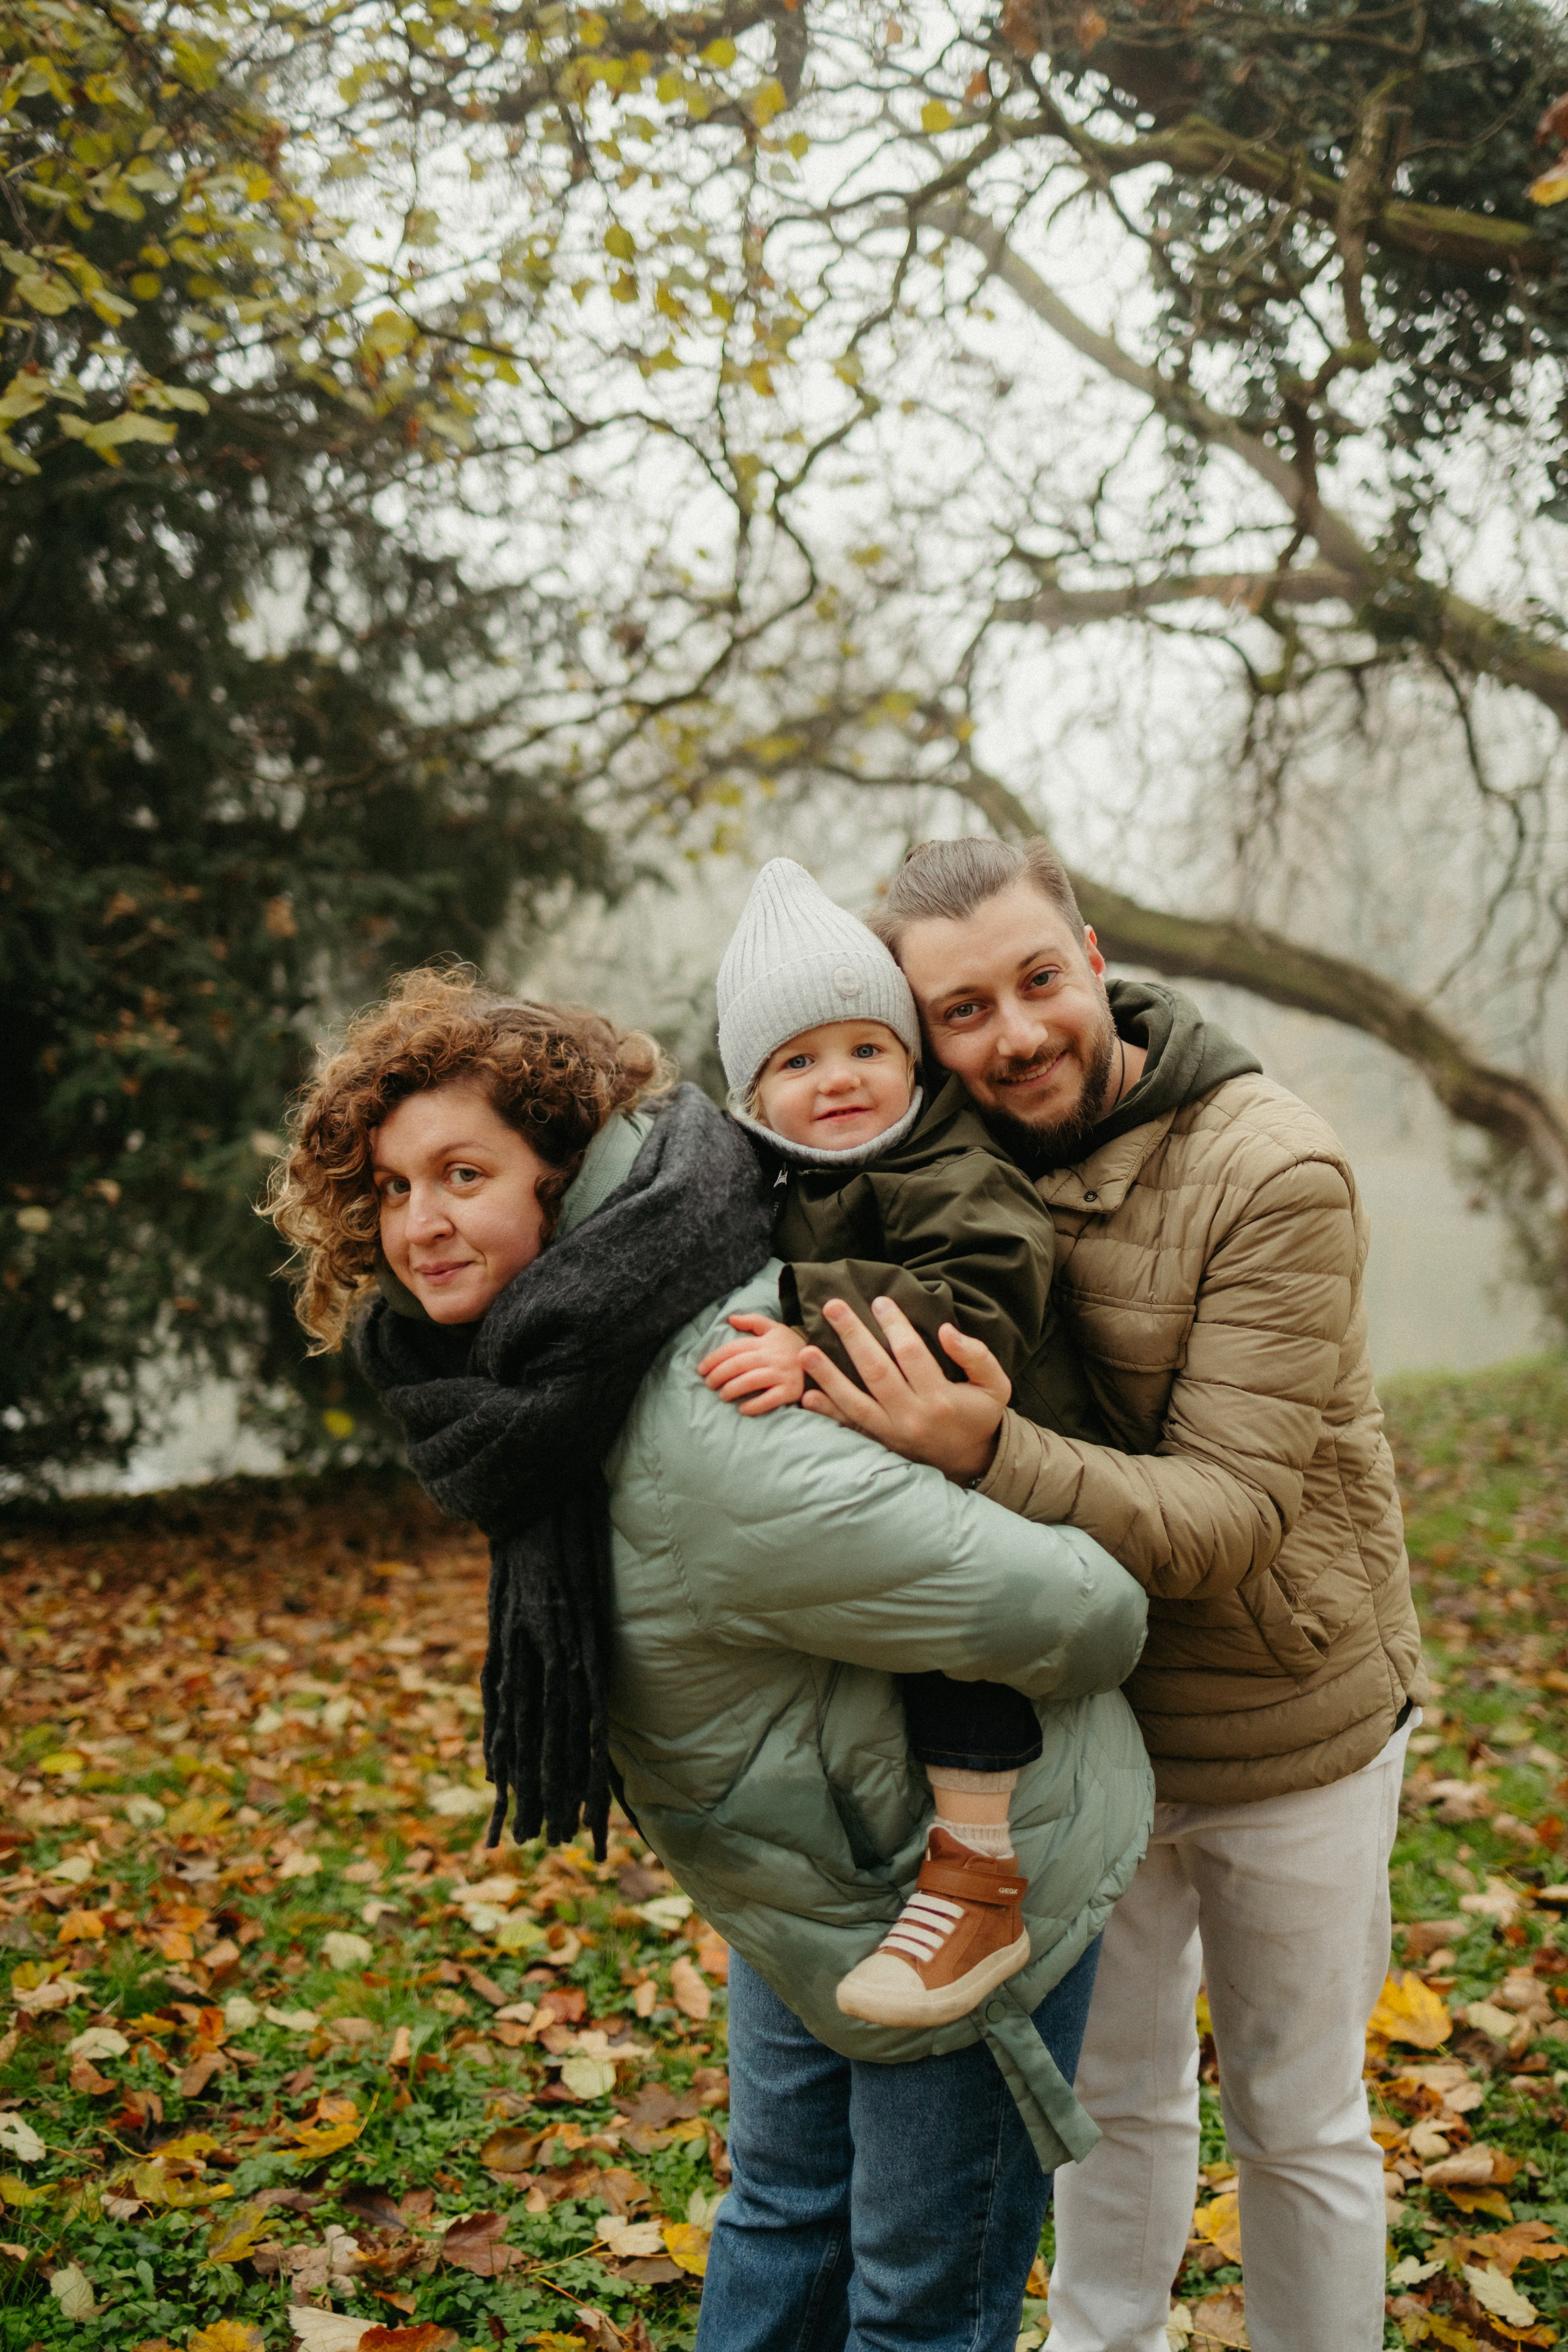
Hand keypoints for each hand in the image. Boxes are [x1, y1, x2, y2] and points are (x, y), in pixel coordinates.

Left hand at [697, 1313, 808, 1415]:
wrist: (826, 1361)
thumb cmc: (794, 1347)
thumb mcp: (775, 1329)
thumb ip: (752, 1321)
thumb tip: (730, 1319)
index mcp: (766, 1341)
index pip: (733, 1348)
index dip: (713, 1359)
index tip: (701, 1369)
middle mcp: (773, 1356)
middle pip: (738, 1365)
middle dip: (718, 1375)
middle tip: (708, 1384)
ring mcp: (783, 1374)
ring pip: (750, 1381)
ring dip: (732, 1389)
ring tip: (722, 1396)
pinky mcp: (792, 1391)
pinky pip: (769, 1400)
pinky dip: (754, 1405)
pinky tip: (742, 1409)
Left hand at [798, 1296, 1009, 1483]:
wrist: (971, 1460)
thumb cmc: (980, 1414)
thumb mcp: (995, 1384)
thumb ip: (976, 1355)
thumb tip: (946, 1330)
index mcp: (940, 1398)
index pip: (911, 1353)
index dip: (894, 1324)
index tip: (879, 1301)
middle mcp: (912, 1415)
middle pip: (876, 1371)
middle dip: (852, 1336)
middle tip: (832, 1307)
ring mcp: (892, 1432)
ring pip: (855, 1402)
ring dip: (828, 1375)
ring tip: (806, 1351)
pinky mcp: (880, 1442)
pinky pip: (850, 1427)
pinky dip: (828, 1412)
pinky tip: (808, 1397)